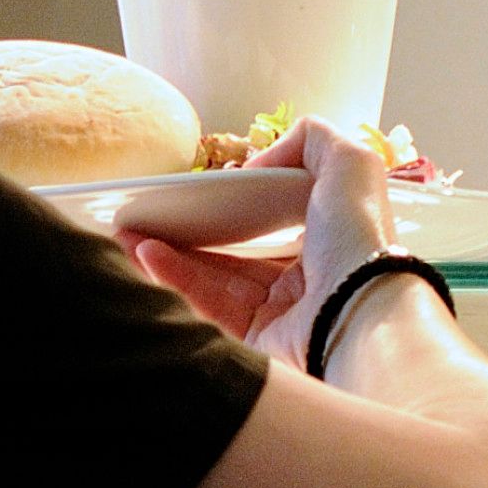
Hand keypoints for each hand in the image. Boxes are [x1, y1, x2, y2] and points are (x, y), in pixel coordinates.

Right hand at [129, 115, 397, 360]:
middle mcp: (307, 281)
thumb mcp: (350, 165)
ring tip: (128, 235)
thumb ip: (313, 140)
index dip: (234, 204)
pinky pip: (207, 308)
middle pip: (235, 254)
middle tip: (144, 217)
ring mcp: (280, 317)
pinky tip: (145, 256)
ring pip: (214, 281)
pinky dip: (174, 281)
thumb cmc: (359, 240)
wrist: (359, 314)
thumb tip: (261, 158)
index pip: (274, 221)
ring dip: (168, 256)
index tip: (197, 192)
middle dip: (187, 234)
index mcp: (331, 242)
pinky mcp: (255, 348)